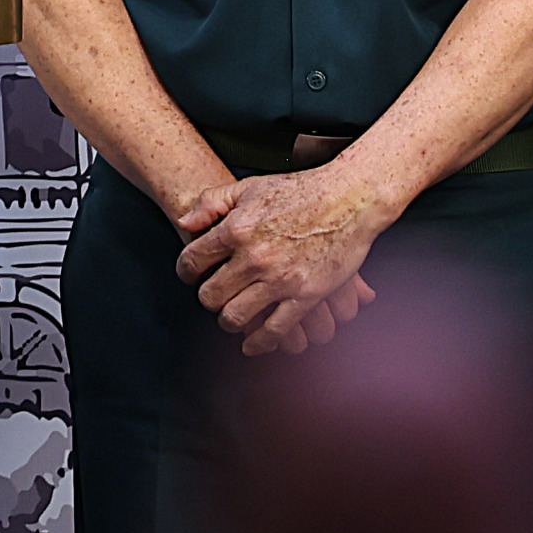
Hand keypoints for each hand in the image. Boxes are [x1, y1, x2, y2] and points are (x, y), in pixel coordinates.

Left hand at [175, 168, 384, 355]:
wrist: (347, 199)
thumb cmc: (297, 191)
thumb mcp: (246, 187)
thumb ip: (209, 202)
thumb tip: (184, 224)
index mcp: (235, 230)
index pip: (192, 261)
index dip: (186, 272)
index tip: (190, 276)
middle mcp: (254, 258)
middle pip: (211, 295)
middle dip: (207, 298)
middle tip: (212, 296)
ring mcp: (281, 280)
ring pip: (236, 317)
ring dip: (228, 321)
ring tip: (230, 316)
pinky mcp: (307, 296)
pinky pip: (275, 330)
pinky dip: (259, 343)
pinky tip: (251, 344)